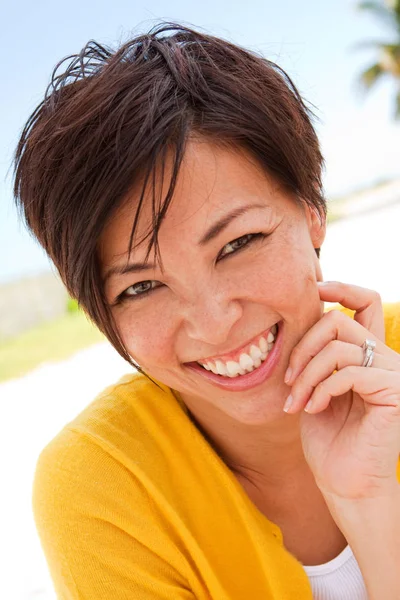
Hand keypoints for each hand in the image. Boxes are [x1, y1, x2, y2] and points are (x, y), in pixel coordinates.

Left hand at [283, 281, 399, 501]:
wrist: (343, 482)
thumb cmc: (327, 437)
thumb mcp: (314, 385)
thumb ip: (315, 353)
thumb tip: (301, 317)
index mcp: (367, 352)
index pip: (364, 301)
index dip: (340, 287)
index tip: (313, 288)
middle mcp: (384, 357)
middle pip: (336, 321)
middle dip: (302, 347)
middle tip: (289, 379)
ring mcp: (393, 373)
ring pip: (338, 347)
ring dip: (307, 374)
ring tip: (296, 400)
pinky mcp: (394, 393)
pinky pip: (348, 372)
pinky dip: (321, 389)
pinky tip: (312, 408)